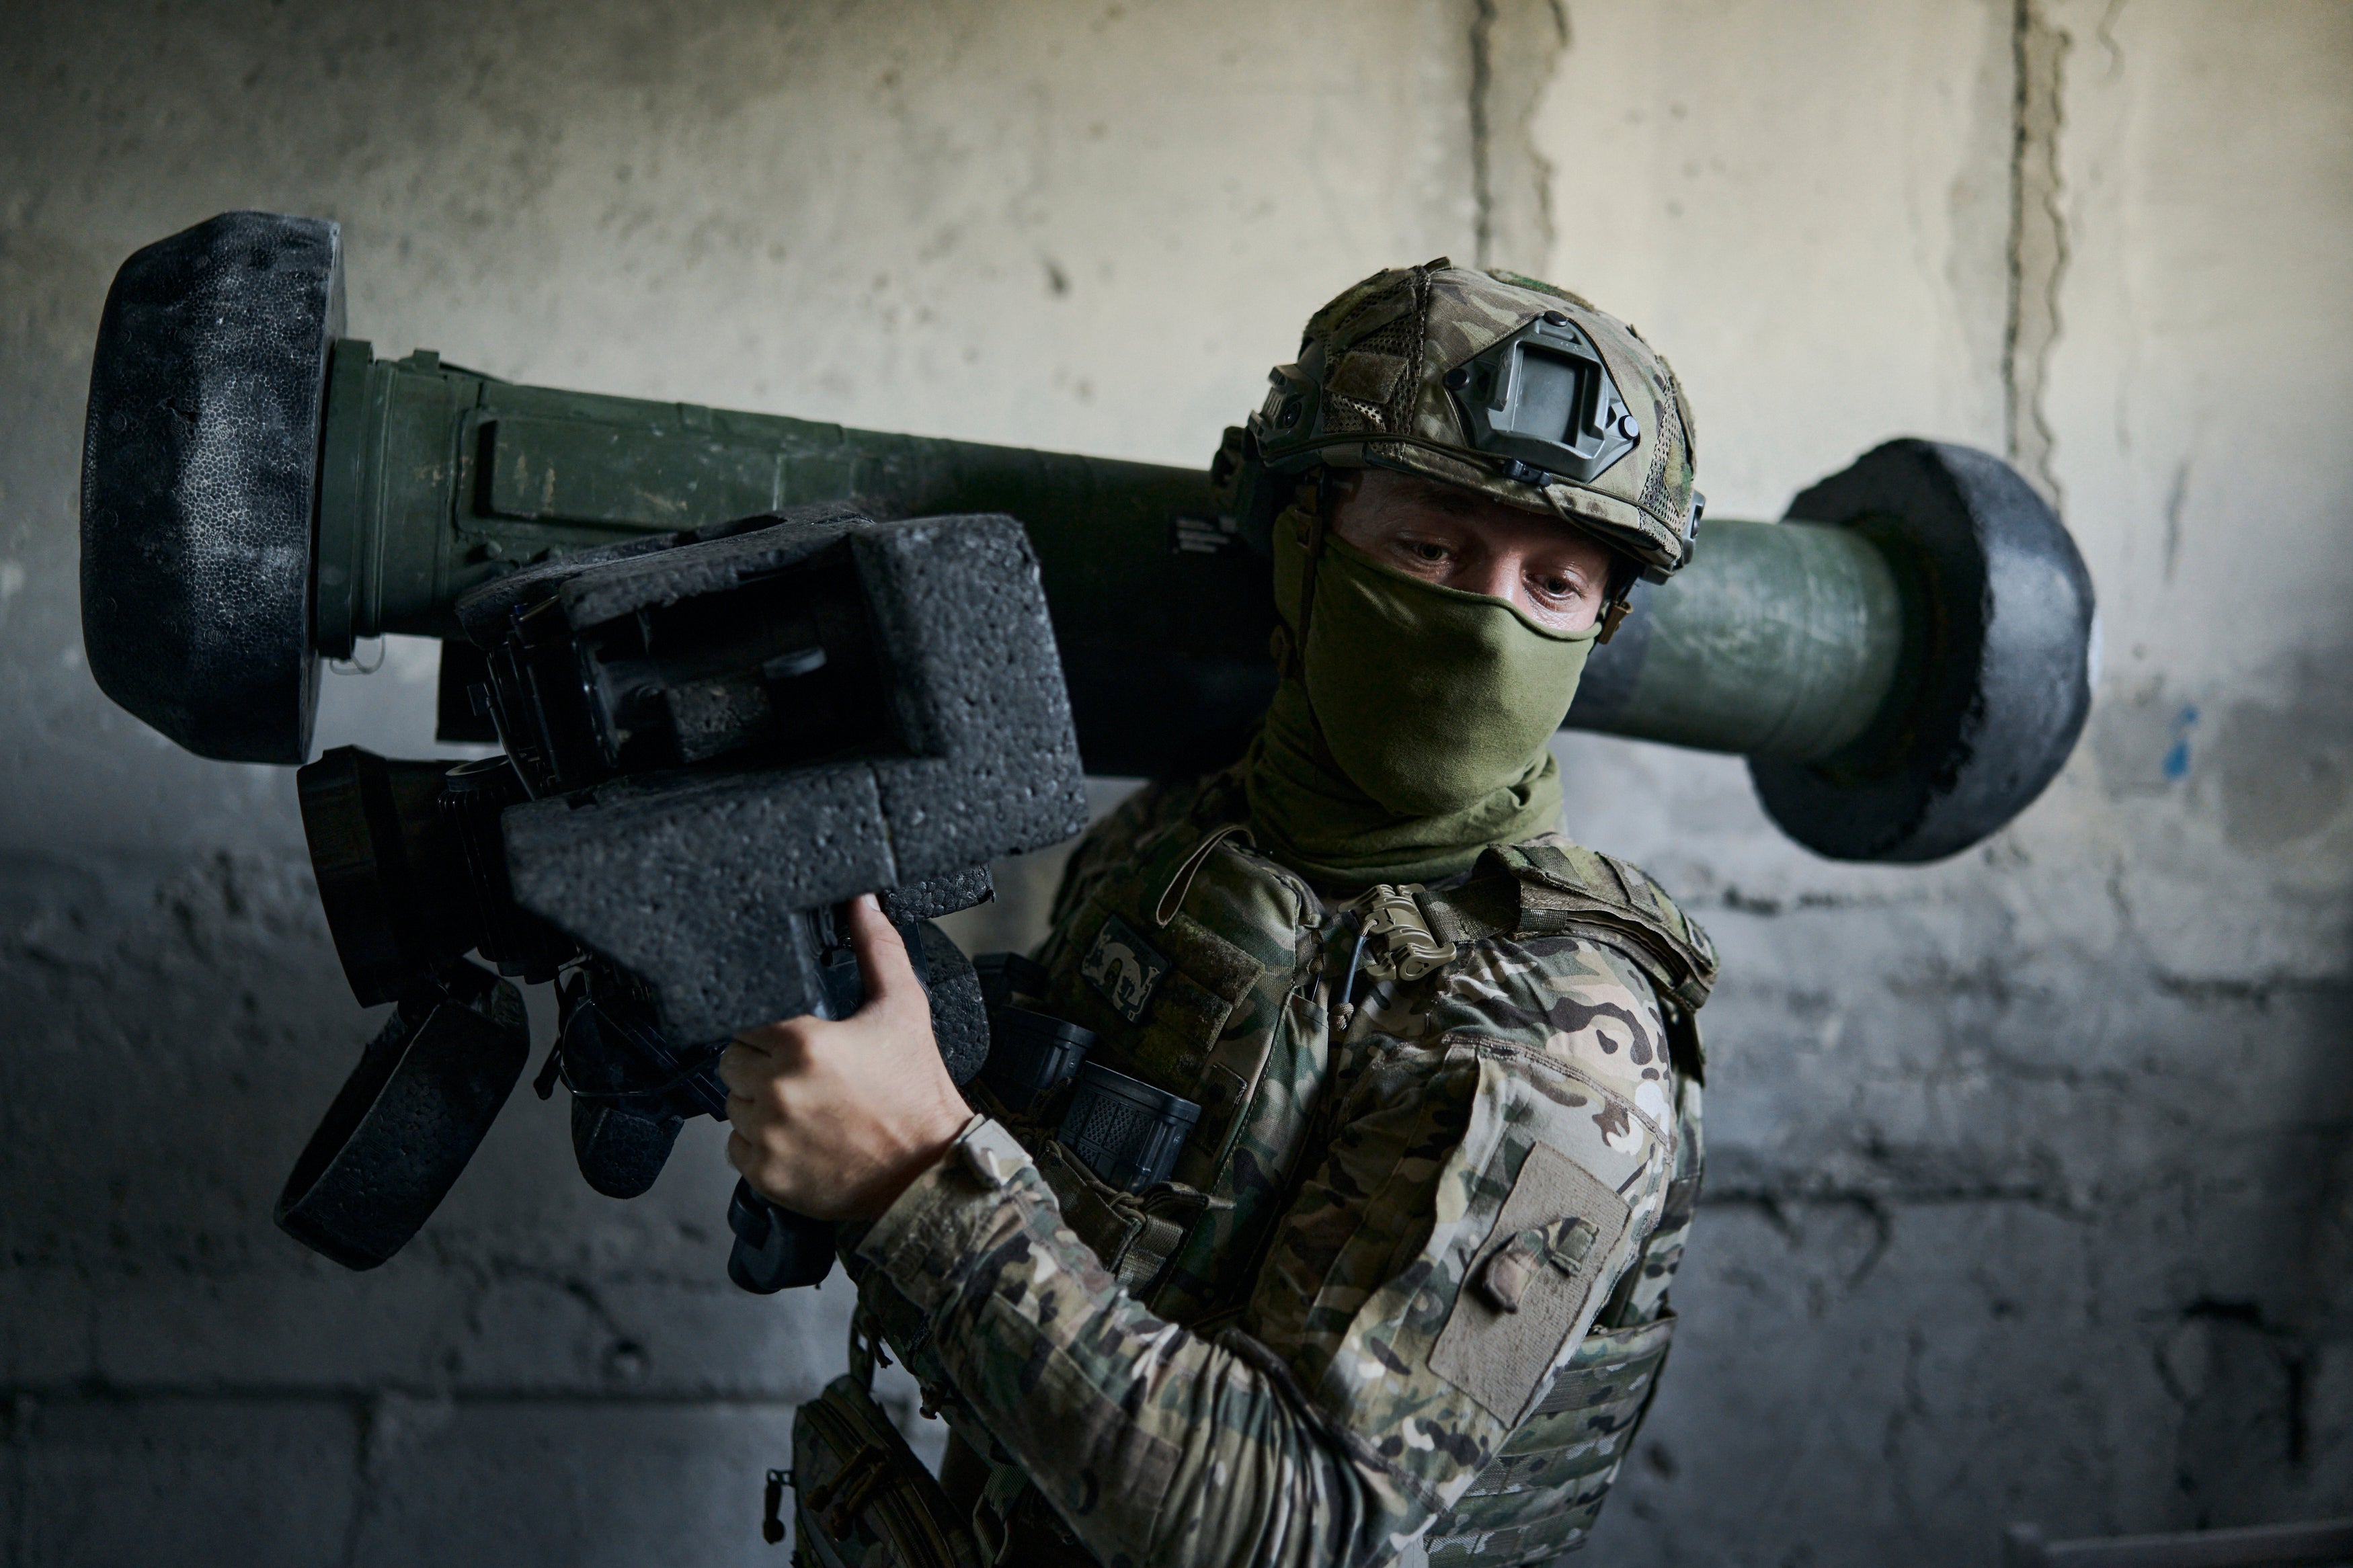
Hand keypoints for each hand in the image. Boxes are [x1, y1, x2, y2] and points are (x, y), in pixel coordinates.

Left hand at [720, 894, 972, 1220]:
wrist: (931, 1169)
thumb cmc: (917, 1093)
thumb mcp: (904, 1008)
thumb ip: (877, 948)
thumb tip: (862, 902)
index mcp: (804, 1043)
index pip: (746, 1023)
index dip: (772, 1030)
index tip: (799, 1042)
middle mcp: (777, 1090)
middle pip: (732, 1063)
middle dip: (762, 1066)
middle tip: (807, 1076)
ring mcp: (768, 1136)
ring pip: (733, 1106)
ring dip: (759, 1105)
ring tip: (807, 1108)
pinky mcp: (766, 1175)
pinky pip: (738, 1150)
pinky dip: (761, 1146)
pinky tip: (800, 1139)